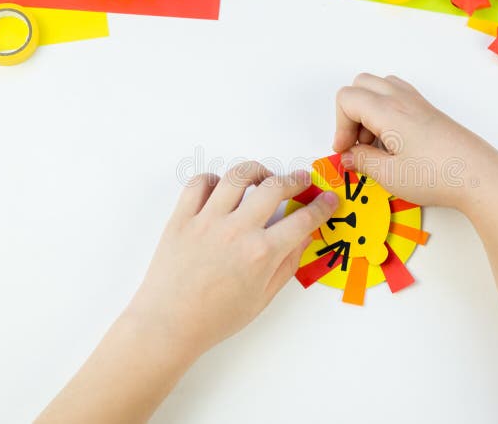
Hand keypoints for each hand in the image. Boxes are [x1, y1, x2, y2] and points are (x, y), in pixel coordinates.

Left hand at [127, 162, 338, 357]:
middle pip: (275, 187)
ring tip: (264, 177)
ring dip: (257, 171)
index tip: (328, 200)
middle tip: (301, 181)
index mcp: (261, 254)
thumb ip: (287, 264)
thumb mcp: (262, 298)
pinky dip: (214, 180)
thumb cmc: (215, 319)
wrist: (168, 325)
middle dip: (295, 180)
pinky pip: (199, 183)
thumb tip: (304, 237)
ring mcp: (207, 221)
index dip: (322, 207)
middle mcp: (237, 231)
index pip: (303, 219)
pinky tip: (222, 190)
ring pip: (238, 175)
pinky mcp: (182, 218)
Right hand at [334, 73, 497, 219]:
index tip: (346, 151)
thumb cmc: (437, 176)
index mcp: (388, 110)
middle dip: (351, 114)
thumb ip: (362, 161)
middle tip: (358, 145)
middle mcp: (403, 99)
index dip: (339, 125)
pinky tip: (395, 143)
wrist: (480, 177)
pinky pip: (399, 98)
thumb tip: (348, 156)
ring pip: (381, 87)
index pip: (347, 98)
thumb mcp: (389, 175)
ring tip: (377, 145)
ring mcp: (419, 103)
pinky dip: (387, 114)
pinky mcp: (431, 112)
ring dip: (369, 111)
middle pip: (361, 84)